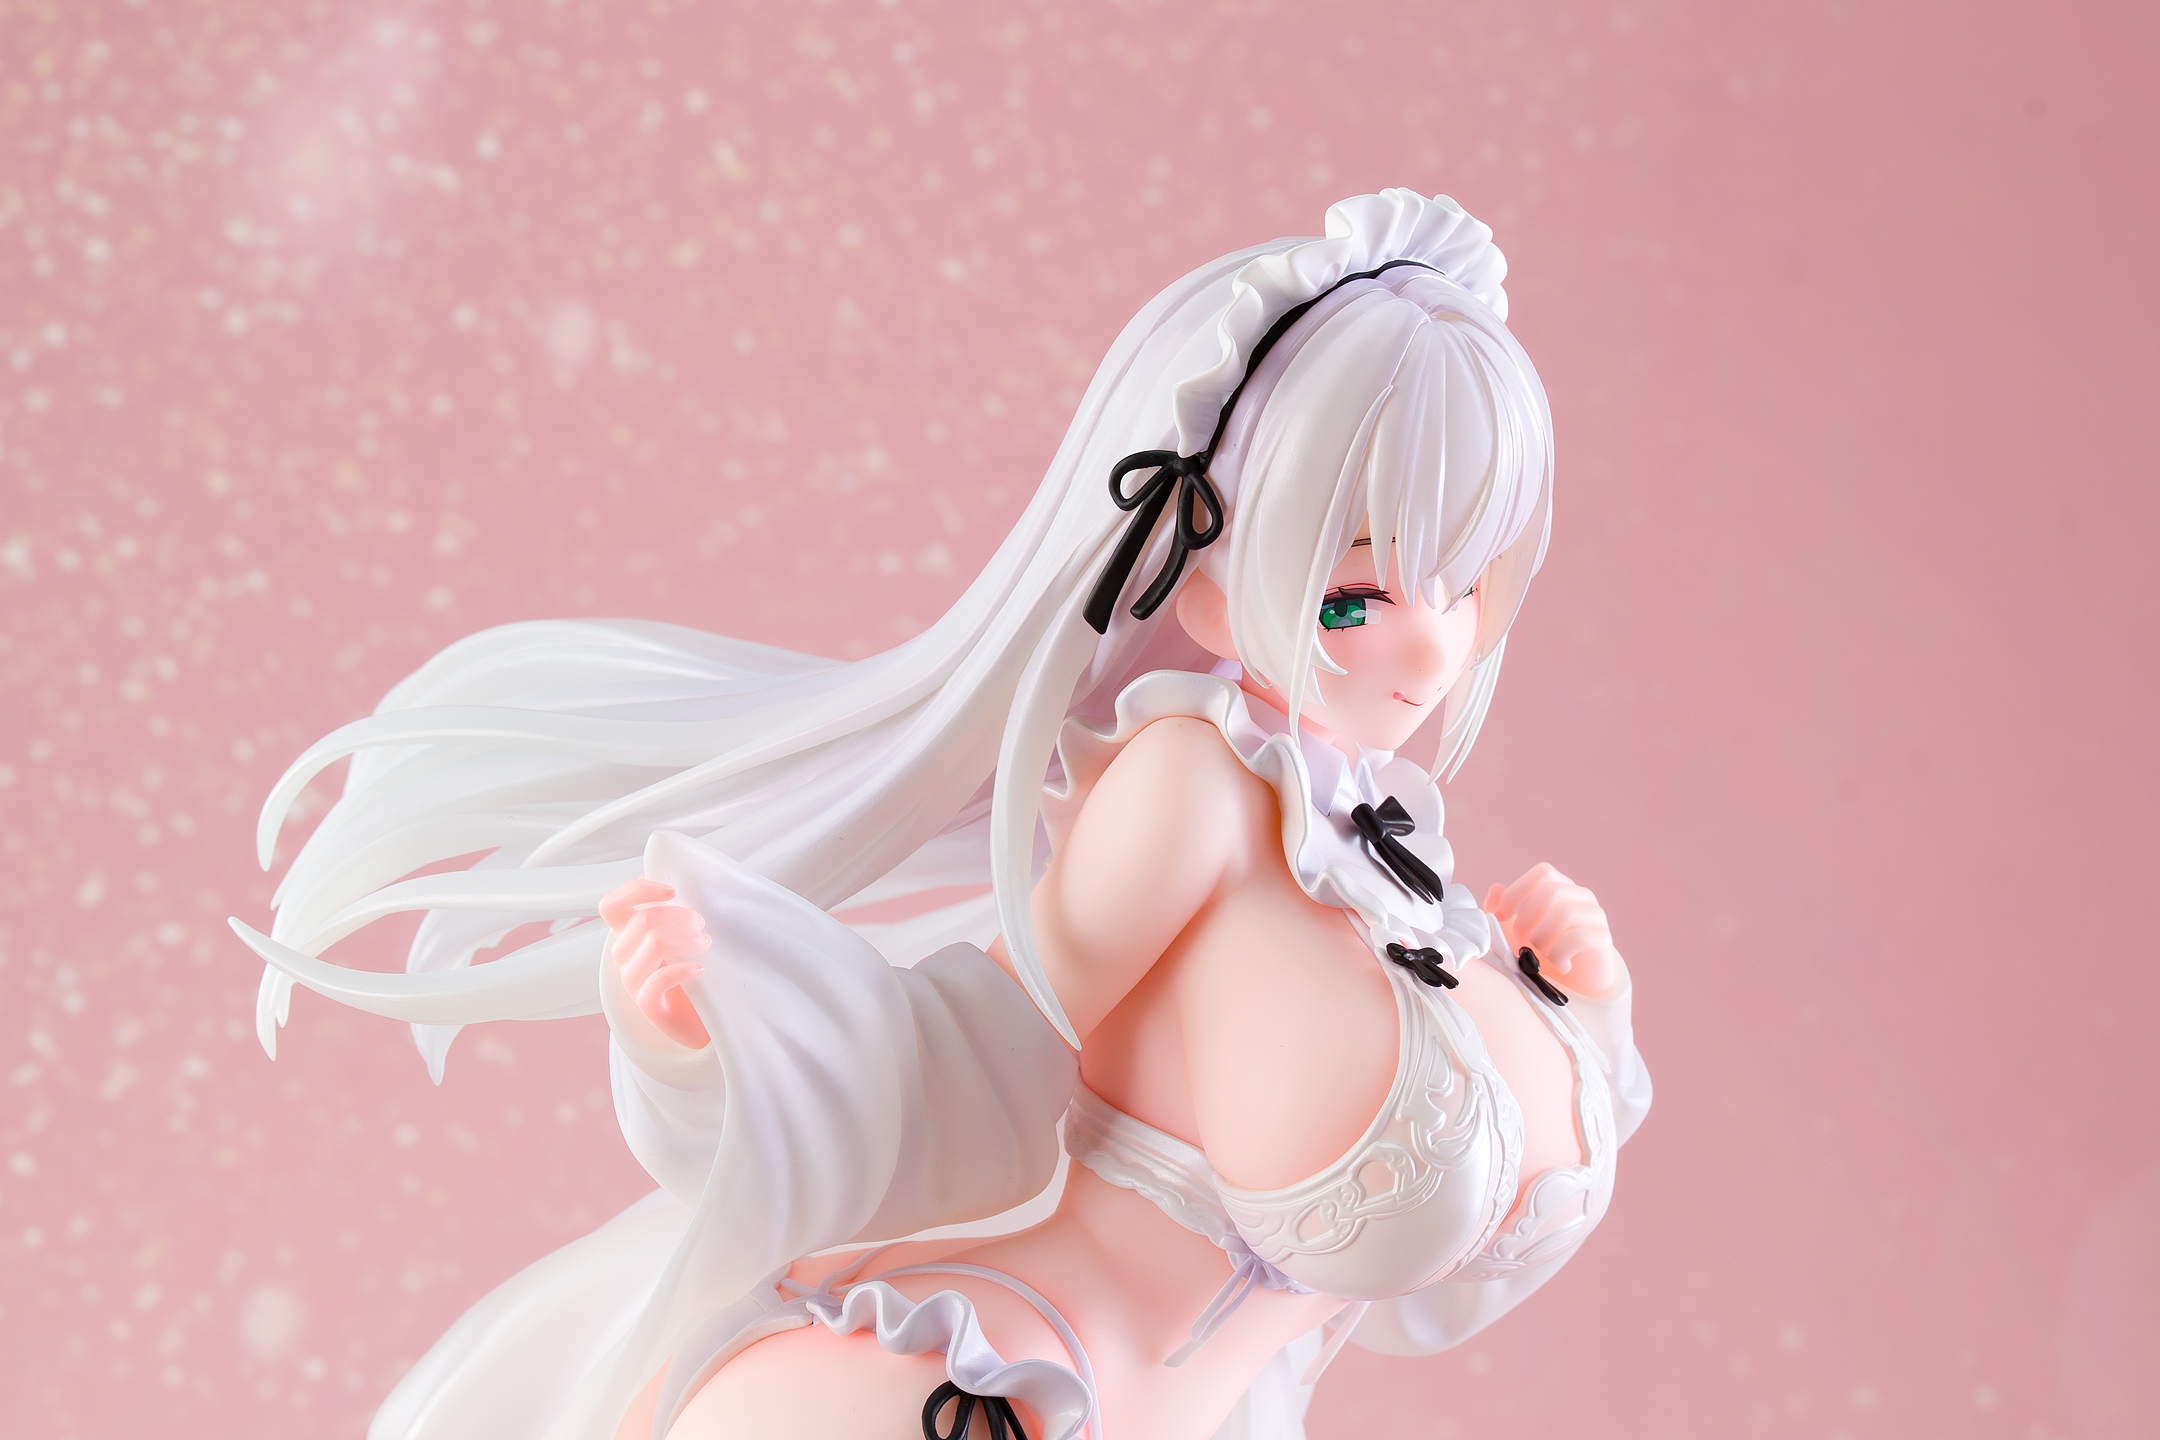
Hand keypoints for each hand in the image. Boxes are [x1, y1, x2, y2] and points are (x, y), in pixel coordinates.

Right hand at [600, 877, 712, 1048]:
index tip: (672, 891)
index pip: (611, 906)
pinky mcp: (647, 1006)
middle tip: (702, 924)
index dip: (636, 890)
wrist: (702, 1018)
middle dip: (679, 915)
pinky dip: (683, 970)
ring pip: (653, 945)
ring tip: (706, 943)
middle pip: (642, 921)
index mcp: (628, 935)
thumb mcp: (682, 935)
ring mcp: (632, 982)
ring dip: (686, 939)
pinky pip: (657, 981)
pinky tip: (700, 968)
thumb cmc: (693, 971)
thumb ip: (675, 910)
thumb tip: (680, 874)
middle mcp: (624, 957)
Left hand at [1484, 863, 1626, 1001]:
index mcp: (1560, 887)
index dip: (1517, 891)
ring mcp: (1595, 916)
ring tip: (1541, 955)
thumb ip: (1499, 911)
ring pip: (1564, 914)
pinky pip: (1578, 938)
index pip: (1542, 872)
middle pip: (1550, 891)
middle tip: (1523, 943)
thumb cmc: (1539, 955)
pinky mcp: (1603, 939)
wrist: (1573, 987)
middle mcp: (1581, 897)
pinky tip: (1560, 965)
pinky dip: (1559, 955)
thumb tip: (1496, 888)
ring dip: (1542, 939)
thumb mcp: (1511, 933)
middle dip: (1527, 920)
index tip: (1501, 917)